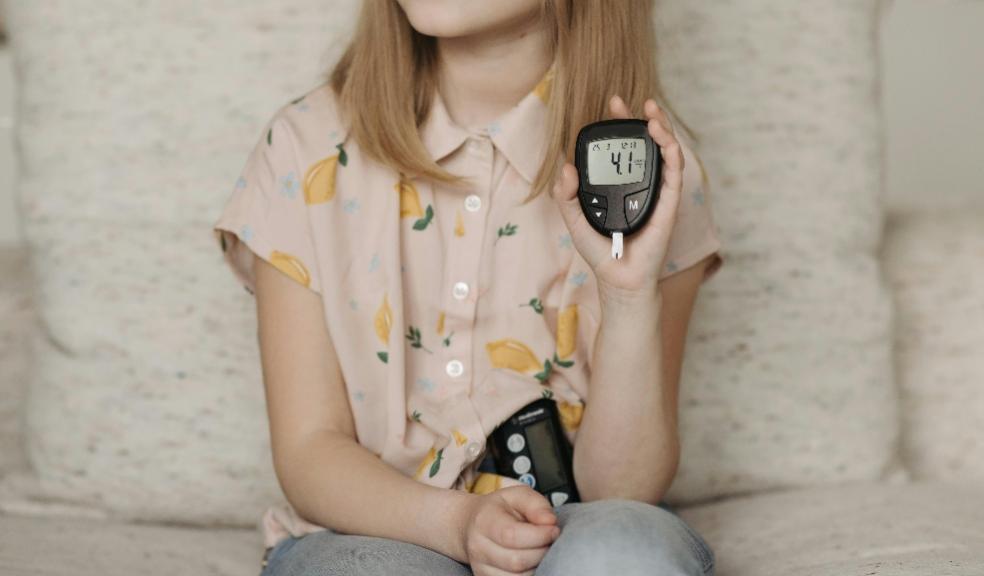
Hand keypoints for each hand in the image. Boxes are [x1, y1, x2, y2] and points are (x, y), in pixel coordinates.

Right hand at [458, 486, 560, 574]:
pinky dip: (529, 575)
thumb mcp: (518, 495)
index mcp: (484, 521)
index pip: (511, 535)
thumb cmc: (499, 509)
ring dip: (537, 566)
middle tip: (549, 541)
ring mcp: (480, 568)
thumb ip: (536, 505)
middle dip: (541, 552)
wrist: (472, 524)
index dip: (539, 535)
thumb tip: (550, 522)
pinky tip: (532, 561)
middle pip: (516, 561)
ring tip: (539, 550)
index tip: (554, 530)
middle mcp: (478, 547)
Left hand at [550, 95, 683, 299]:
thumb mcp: (573, 219)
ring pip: (666, 151)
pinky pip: (674, 171)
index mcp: (621, 183)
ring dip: (661, 127)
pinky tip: (661, 135)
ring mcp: (657, 191)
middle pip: (646, 143)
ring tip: (651, 111)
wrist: (618, 278)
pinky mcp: (669, 203)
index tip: (611, 104)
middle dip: (639, 118)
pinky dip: (671, 150)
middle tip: (624, 102)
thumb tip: (565, 167)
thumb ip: (566, 194)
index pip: (623, 147)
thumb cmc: (600, 251)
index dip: (620, 124)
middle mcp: (642, 183)